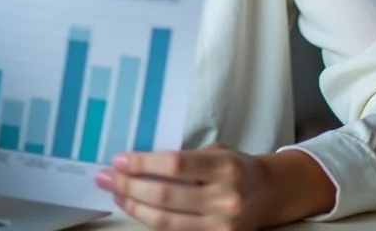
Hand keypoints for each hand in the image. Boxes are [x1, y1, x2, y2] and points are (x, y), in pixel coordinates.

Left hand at [95, 144, 272, 230]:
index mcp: (226, 168)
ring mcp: (221, 226)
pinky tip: (136, 207)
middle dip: (128, 185)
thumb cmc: (235, 168)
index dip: (142, 163)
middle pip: (165, 195)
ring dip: (134, 205)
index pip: (176, 164)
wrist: (268, 195)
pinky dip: (150, 220)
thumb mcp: (216, 152)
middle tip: (107, 176)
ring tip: (116, 192)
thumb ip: (184, 158)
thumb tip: (138, 162)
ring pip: (165, 221)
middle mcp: (226, 199)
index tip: (119, 159)